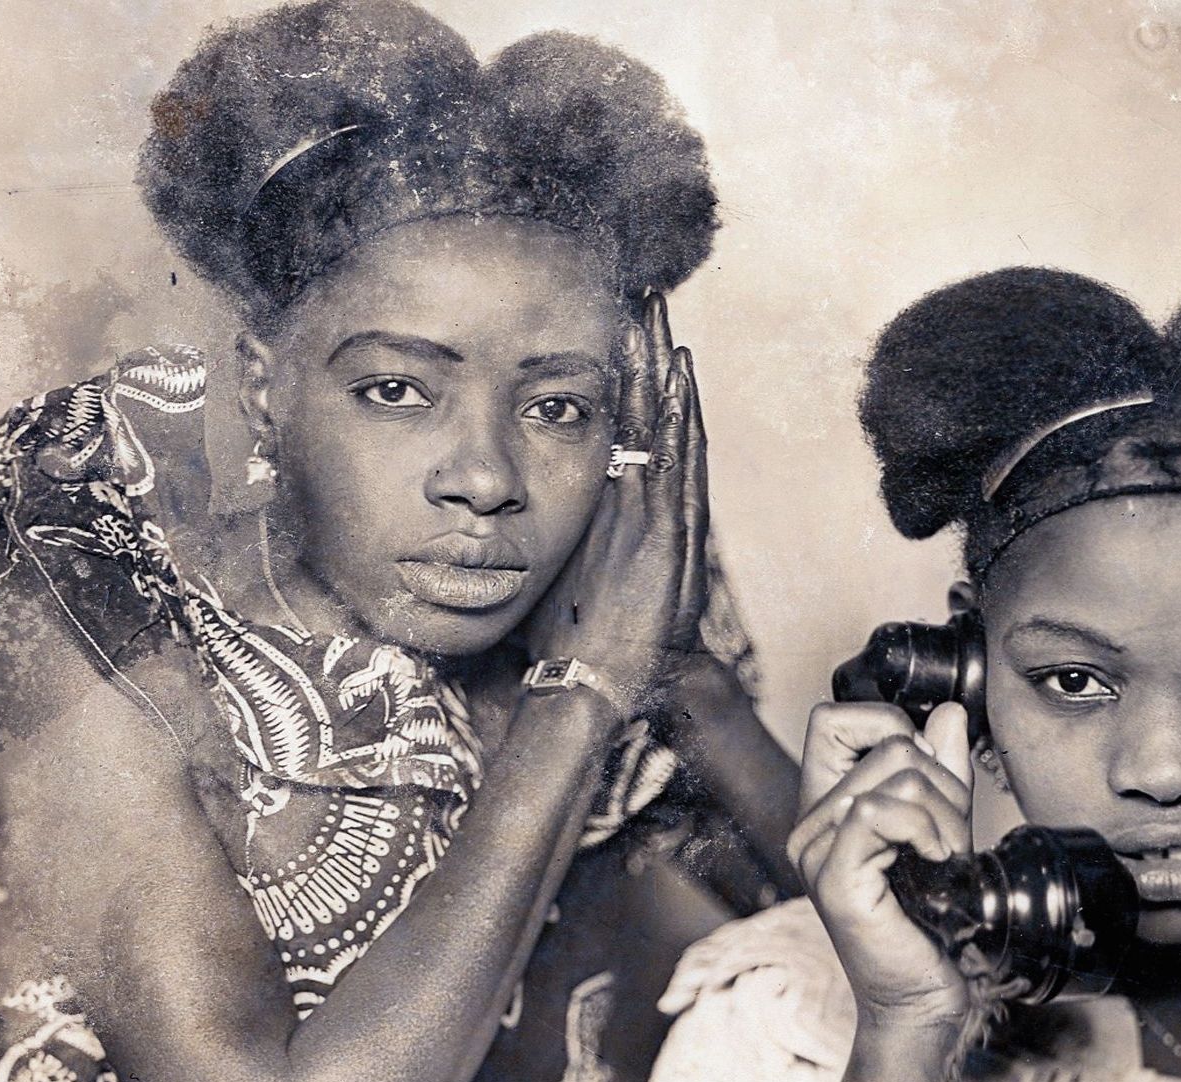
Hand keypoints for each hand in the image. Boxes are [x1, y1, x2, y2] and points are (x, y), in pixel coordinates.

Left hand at [525, 293, 708, 720]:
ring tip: (668, 331)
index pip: (627, 429)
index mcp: (617, 509)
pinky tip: (682, 385)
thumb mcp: (552, 564)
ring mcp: (662, 521)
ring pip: (673, 437)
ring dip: (672, 383)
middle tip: (647, 303)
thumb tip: (496, 501)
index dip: (626, 380)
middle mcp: (645, 507)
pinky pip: (680, 471)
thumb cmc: (569, 631)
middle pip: (653, 419)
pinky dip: (684, 425)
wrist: (600, 680)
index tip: (615, 328)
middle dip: (651, 362)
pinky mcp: (671, 541)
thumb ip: (543, 528)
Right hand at [787, 702, 974, 1028]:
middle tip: (951, 833)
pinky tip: (937, 859)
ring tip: (949, 854)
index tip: (925, 771)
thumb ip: (942, 771)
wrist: (923, 1001)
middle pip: (885, 741)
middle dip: (943, 779)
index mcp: (826, 808)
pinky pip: (877, 812)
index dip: (887, 723)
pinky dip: (927, 829)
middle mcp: (810, 825)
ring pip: (893, 775)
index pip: (834, 718)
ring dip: (946, 812)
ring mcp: (816, 853)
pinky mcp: (834, 880)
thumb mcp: (943, 827)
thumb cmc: (932, 923)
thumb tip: (946, 713)